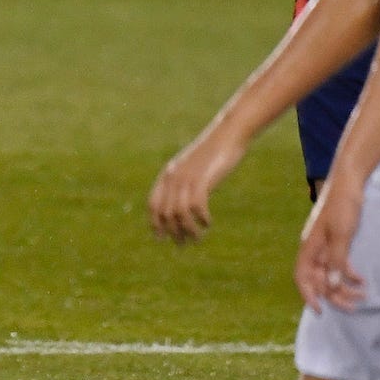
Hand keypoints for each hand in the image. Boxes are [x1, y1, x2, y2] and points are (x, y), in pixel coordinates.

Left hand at [147, 127, 245, 242]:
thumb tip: (184, 204)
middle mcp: (173, 176)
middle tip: (183, 245)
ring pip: (179, 213)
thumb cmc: (213, 153)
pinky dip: (202, 218)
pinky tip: (208, 222)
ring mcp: (187, 177)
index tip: (160, 238)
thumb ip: (186, 182)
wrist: (227, 135)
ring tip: (198, 238)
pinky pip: (196, 206)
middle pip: (165, 212)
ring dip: (188, 230)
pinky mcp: (202, 179)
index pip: (153, 203)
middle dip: (172, 232)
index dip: (155, 223)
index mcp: (168, 174)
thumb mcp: (194, 168)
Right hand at [296, 177, 366, 309]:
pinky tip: (361, 279)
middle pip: (318, 278)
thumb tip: (332, 284)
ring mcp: (325, 246)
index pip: (302, 276)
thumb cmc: (342, 207)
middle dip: (333, 295)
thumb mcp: (341, 235)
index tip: (320, 310)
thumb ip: (336, 260)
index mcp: (310, 246)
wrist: (349, 184)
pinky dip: (349, 274)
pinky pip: (339, 265)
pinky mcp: (336, 242)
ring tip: (362, 295)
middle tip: (352, 307)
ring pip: (330, 273)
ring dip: (344, 287)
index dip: (308, 294)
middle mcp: (314, 249)